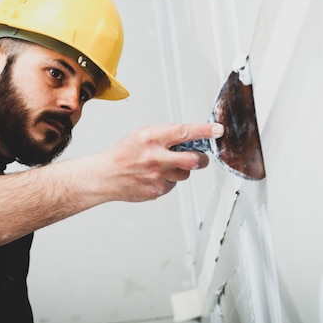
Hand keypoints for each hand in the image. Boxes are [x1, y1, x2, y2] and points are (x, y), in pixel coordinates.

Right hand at [92, 123, 223, 201]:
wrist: (105, 176)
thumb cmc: (124, 153)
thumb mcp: (142, 134)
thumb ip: (166, 135)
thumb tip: (191, 137)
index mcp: (151, 138)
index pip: (184, 132)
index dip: (204, 131)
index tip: (217, 130)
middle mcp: (155, 157)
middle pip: (192, 160)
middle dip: (201, 159)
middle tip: (200, 157)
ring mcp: (156, 176)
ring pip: (185, 174)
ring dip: (181, 170)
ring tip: (165, 166)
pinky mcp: (157, 191)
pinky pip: (173, 185)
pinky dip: (169, 180)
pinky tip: (155, 176)